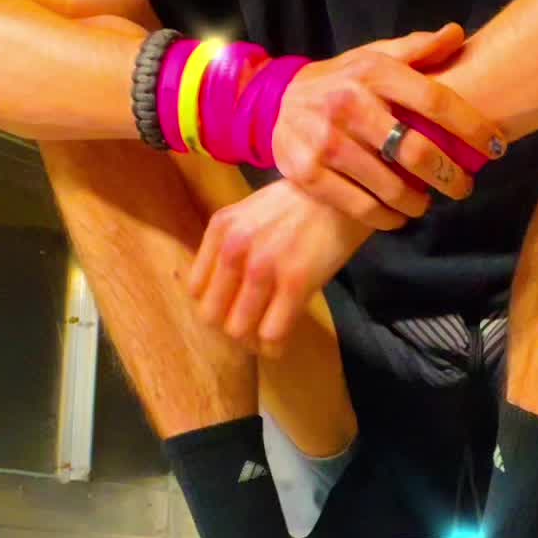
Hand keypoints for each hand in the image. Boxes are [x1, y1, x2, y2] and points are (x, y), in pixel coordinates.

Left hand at [189, 178, 367, 354]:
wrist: (342, 193)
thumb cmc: (299, 204)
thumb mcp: (251, 213)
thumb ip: (231, 243)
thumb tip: (222, 286)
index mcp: (221, 228)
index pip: (196, 289)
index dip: (214, 305)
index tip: (232, 309)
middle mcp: (234, 247)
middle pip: (212, 315)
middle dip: (229, 326)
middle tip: (250, 326)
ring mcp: (263, 266)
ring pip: (238, 330)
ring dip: (252, 340)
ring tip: (266, 335)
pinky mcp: (295, 282)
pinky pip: (271, 333)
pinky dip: (274, 345)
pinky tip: (282, 340)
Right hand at [271, 23, 501, 224]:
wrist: (276, 102)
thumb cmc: (341, 81)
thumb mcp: (373, 56)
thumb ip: (416, 50)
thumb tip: (457, 34)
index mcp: (373, 72)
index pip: (435, 100)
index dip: (473, 127)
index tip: (496, 148)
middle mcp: (349, 104)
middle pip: (416, 152)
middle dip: (449, 176)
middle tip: (462, 186)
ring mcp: (327, 142)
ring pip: (391, 186)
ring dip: (419, 201)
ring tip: (427, 202)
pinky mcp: (309, 174)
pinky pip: (360, 208)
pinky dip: (386, 218)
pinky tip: (397, 215)